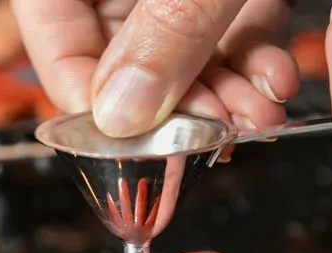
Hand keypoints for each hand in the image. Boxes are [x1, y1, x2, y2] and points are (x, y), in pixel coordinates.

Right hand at [11, 0, 299, 138]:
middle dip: (177, 103)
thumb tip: (122, 115)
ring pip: (179, 47)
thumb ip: (165, 28)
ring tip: (257, 113)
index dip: (94, 108)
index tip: (139, 150)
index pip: (56, 45)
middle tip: (214, 133)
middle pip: (122, 54)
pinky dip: (251, 51)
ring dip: (223, 88)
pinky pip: (222, 22)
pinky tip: (275, 76)